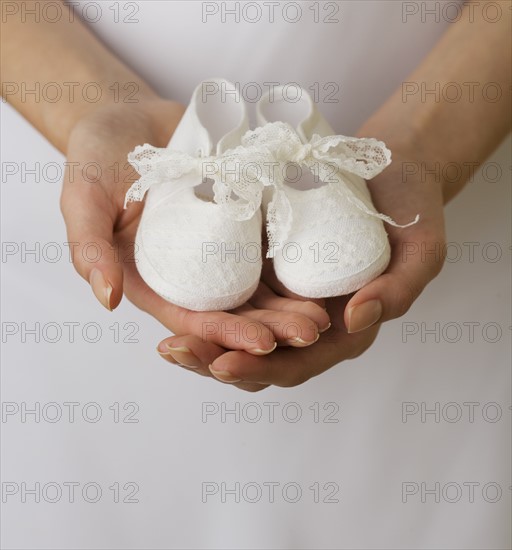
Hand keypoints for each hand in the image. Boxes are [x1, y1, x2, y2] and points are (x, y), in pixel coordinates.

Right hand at [60, 99, 329, 358]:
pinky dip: (296, 262)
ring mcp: (221, 249)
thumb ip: (88, 245)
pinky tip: (326, 269)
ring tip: (327, 312)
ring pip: (260, 287)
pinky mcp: (242, 223)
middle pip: (236, 310)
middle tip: (313, 330)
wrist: (134, 119)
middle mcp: (192, 273)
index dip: (227, 335)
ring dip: (292, 303)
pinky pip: (270, 248)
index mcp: (155, 281)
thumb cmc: (98, 156)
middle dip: (274, 327)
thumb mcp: (83, 197)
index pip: (194, 320)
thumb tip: (107, 299)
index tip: (264, 345)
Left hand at [157, 156, 445, 389]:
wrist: (392, 171)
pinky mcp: (266, 265)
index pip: (296, 364)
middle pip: (256, 356)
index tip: (221, 365)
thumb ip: (397, 290)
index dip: (259, 370)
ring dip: (201, 338)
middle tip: (175, 351)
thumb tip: (354, 321)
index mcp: (342, 330)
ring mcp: (283, 294)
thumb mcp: (421, 251)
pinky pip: (231, 289)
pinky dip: (205, 298)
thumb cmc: (413, 212)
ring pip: (237, 329)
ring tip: (165, 342)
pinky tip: (176, 295)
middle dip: (214, 360)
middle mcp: (307, 319)